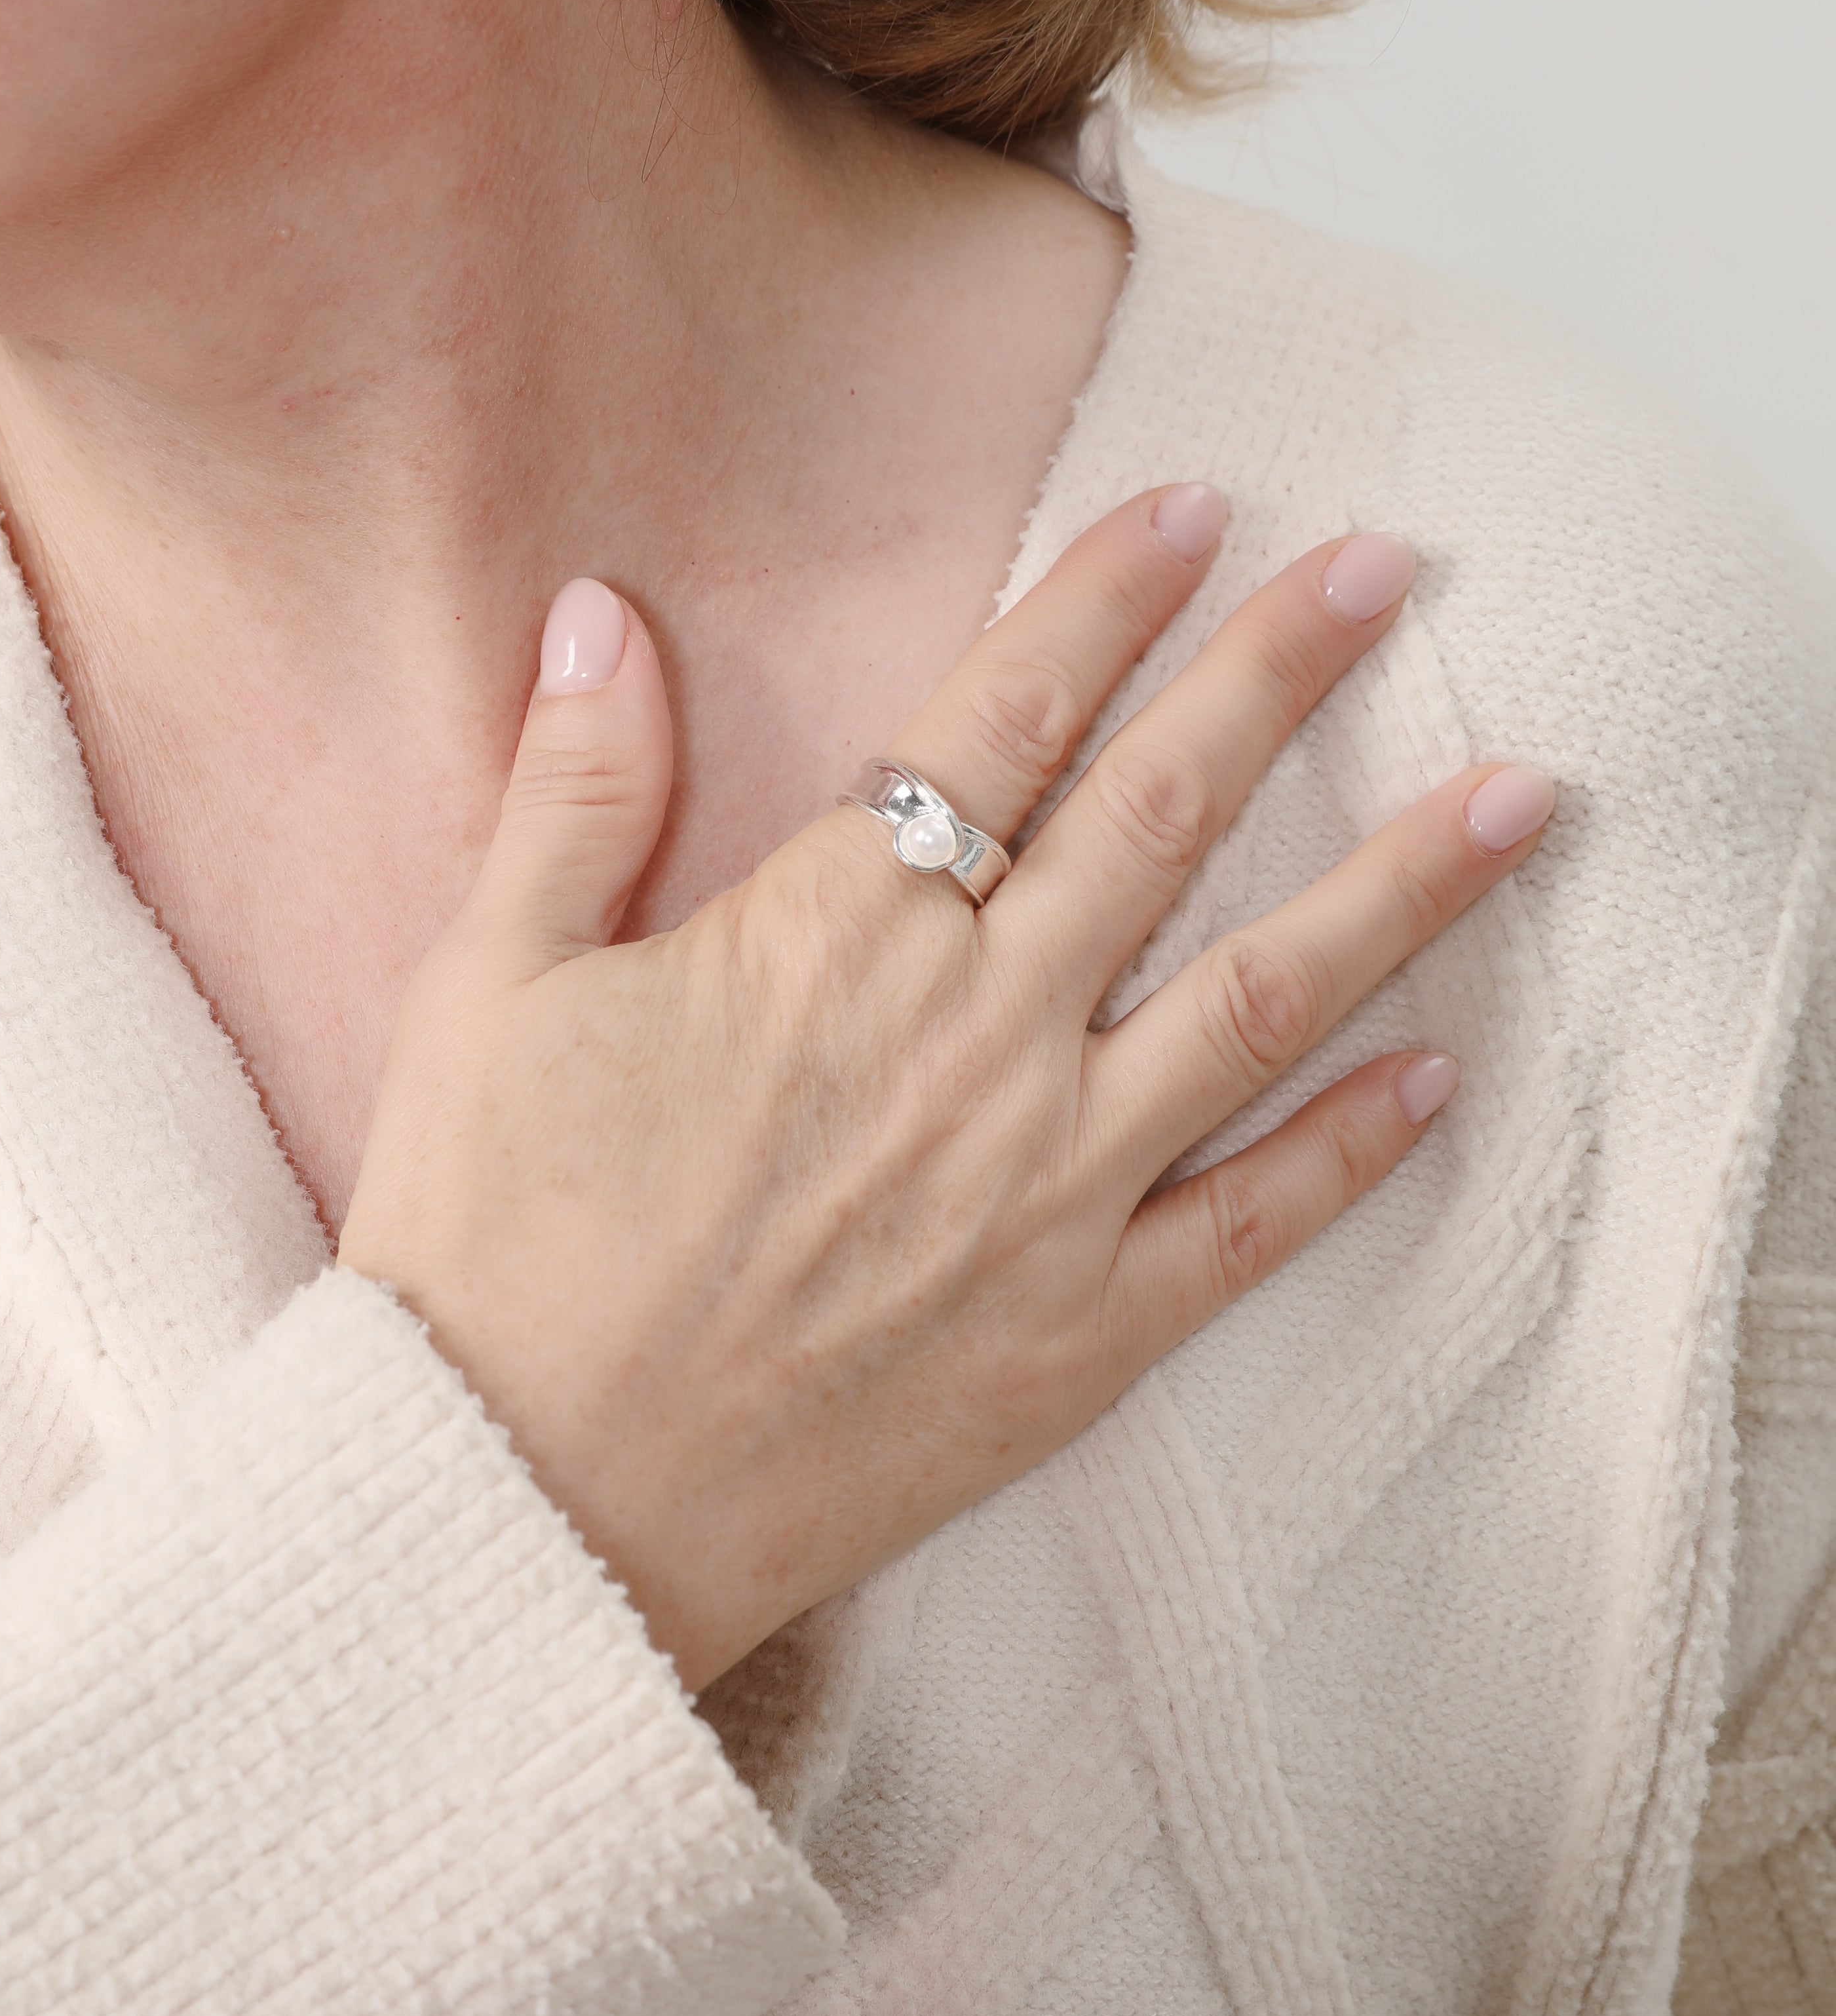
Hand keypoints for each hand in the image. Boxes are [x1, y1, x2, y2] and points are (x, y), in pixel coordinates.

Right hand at [338, 498, 1553, 1691]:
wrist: (528, 1510)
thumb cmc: (491, 1248)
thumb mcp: (489, 989)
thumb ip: (573, 794)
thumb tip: (598, 614)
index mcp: (831, 937)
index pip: (1004, 716)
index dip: (1105, 596)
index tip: (1197, 506)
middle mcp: (973, 1039)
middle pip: (1162, 815)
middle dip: (1280, 673)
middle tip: (1382, 567)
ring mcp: (1046, 1190)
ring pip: (1261, 998)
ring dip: (1402, 884)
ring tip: (1524, 794)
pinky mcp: (1080, 1333)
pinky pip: (1255, 1225)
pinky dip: (1355, 1147)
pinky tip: (1441, 1074)